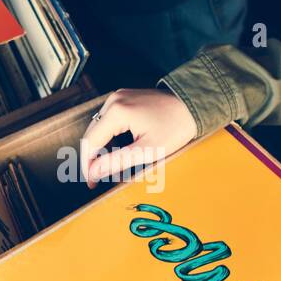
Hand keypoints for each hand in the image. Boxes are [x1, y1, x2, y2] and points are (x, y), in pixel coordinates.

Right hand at [78, 89, 198, 187]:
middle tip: (97, 179)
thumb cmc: (176, 127)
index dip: (87, 165)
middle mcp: (113, 101)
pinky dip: (108, 136)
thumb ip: (117, 161)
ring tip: (106, 167)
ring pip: (98, 127)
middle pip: (91, 134)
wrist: (192, 106)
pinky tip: (115, 150)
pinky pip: (107, 120)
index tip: (92, 183)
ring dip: (99, 148)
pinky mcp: (123, 99)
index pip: (90, 142)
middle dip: (92, 158)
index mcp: (116, 112)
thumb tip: (93, 172)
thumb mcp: (147, 150)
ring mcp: (118, 97)